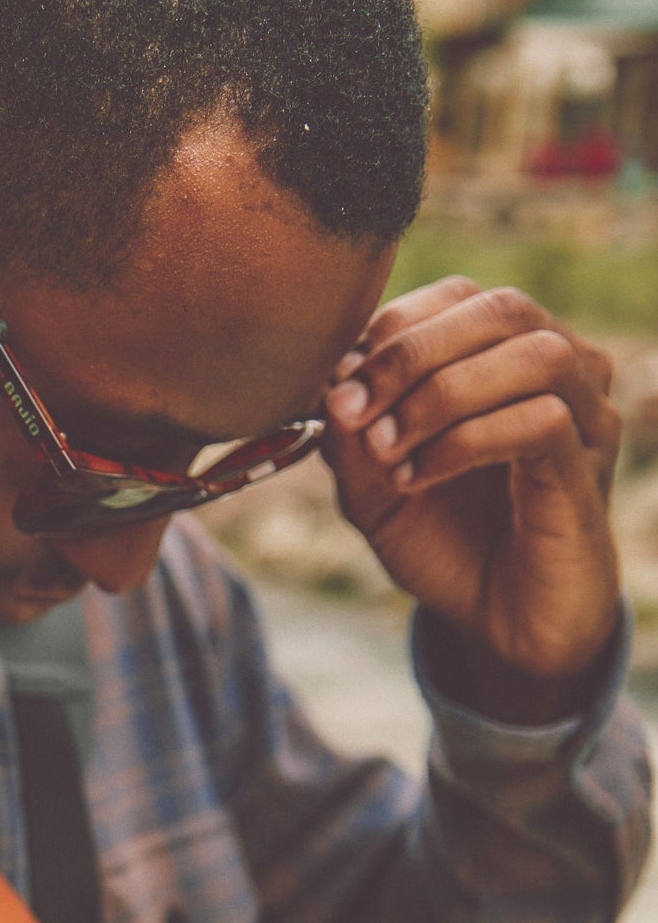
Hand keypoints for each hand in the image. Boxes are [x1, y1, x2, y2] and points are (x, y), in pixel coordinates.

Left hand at [323, 277, 622, 721]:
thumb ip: (350, 436)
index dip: (393, 326)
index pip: (460, 297)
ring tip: (386, 449)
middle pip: (501, 308)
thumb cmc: (443, 542)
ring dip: (442, 394)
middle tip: (351, 409)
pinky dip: (466, 443)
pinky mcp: (586, 471)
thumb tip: (335, 378)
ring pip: (534, 354)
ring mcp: (584, 418)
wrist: (496, 625)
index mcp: (505, 360)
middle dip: (410, 352)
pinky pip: (543, 423)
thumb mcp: (371, 489)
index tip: (336, 387)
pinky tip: (415, 479)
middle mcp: (558, 374)